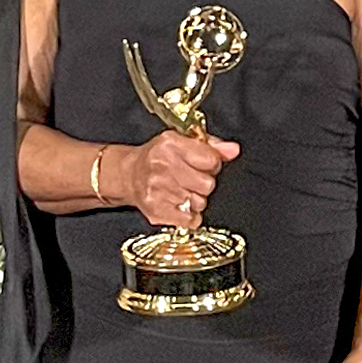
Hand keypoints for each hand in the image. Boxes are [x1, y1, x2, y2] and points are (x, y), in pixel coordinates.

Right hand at [113, 131, 240, 228]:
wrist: (128, 175)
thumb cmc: (156, 158)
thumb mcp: (181, 142)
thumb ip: (211, 146)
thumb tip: (233, 150)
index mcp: (171, 145)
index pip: (211, 160)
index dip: (212, 165)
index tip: (205, 165)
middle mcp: (163, 166)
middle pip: (207, 184)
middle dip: (204, 183)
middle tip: (192, 180)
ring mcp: (158, 190)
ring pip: (200, 203)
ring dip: (195, 200)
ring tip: (182, 191)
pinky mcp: (156, 211)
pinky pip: (190, 220)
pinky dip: (189, 216)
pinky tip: (180, 206)